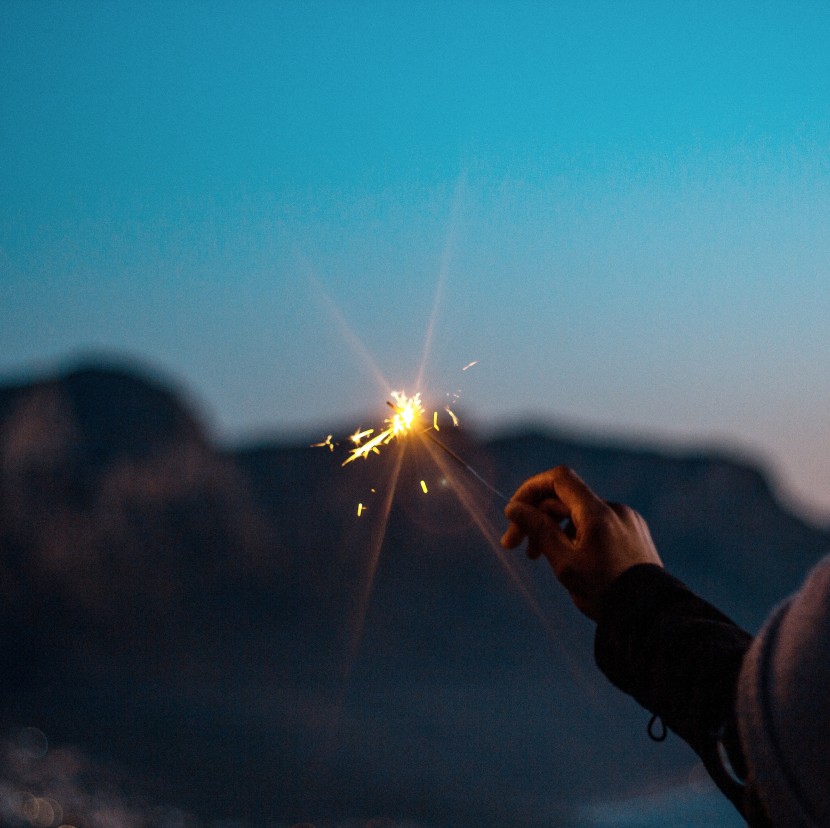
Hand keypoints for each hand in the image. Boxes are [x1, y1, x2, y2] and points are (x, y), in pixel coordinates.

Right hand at [501, 466, 661, 619]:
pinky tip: (569, 560)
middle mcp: (614, 509)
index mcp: (597, 513)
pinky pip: (598, 524)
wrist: (651, 616)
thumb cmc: (605, 592)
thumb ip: (538, 530)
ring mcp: (627, 520)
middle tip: (514, 546)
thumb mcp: (564, 563)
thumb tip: (513, 508)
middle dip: (537, 517)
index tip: (514, 513)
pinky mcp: (634, 533)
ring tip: (539, 557)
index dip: (531, 489)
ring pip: (580, 514)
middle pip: (566, 498)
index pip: (558, 479)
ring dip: (555, 529)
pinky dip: (577, 535)